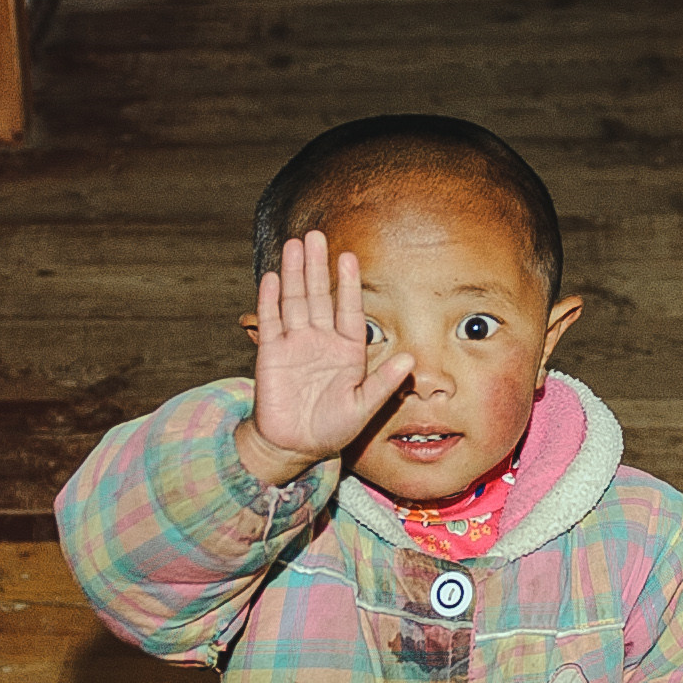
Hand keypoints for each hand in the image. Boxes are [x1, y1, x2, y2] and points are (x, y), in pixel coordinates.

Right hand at [233, 228, 416, 482]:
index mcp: (346, 351)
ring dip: (293, 274)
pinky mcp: (271, 354)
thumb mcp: (363, 407)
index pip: (349, 310)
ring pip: (294, 301)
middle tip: (316, 235)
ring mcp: (295, 345)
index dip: (348, 284)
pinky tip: (272, 277)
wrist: (295, 447)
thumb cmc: (331, 429)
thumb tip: (411, 361)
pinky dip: (270, 300)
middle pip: (318, 296)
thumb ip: (384, 383)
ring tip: (294, 245)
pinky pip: (271, 321)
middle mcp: (320, 341)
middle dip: (316, 266)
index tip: (349, 257)